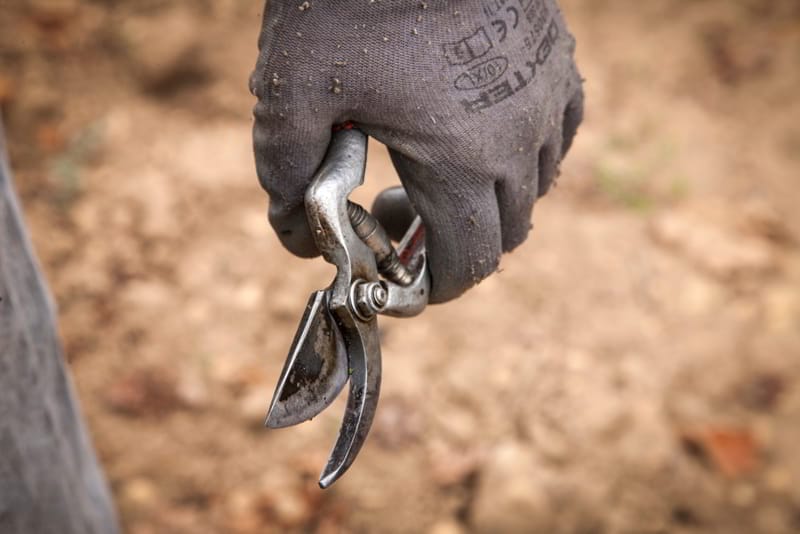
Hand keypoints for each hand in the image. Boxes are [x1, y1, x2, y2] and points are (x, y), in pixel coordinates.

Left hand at [251, 0, 582, 302]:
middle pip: (506, 235)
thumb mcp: (289, 89)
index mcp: (462, 160)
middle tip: (401, 212)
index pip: (470, 264)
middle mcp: (520, 139)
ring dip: (491, 202)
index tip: (405, 281)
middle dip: (455, 245)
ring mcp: (549, 97)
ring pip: (535, 189)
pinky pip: (558, 137)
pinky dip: (526, 157)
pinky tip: (484, 134)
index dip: (437, 289)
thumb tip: (296, 238)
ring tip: (437, 169)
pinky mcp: (560, 61)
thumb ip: (283, 176)